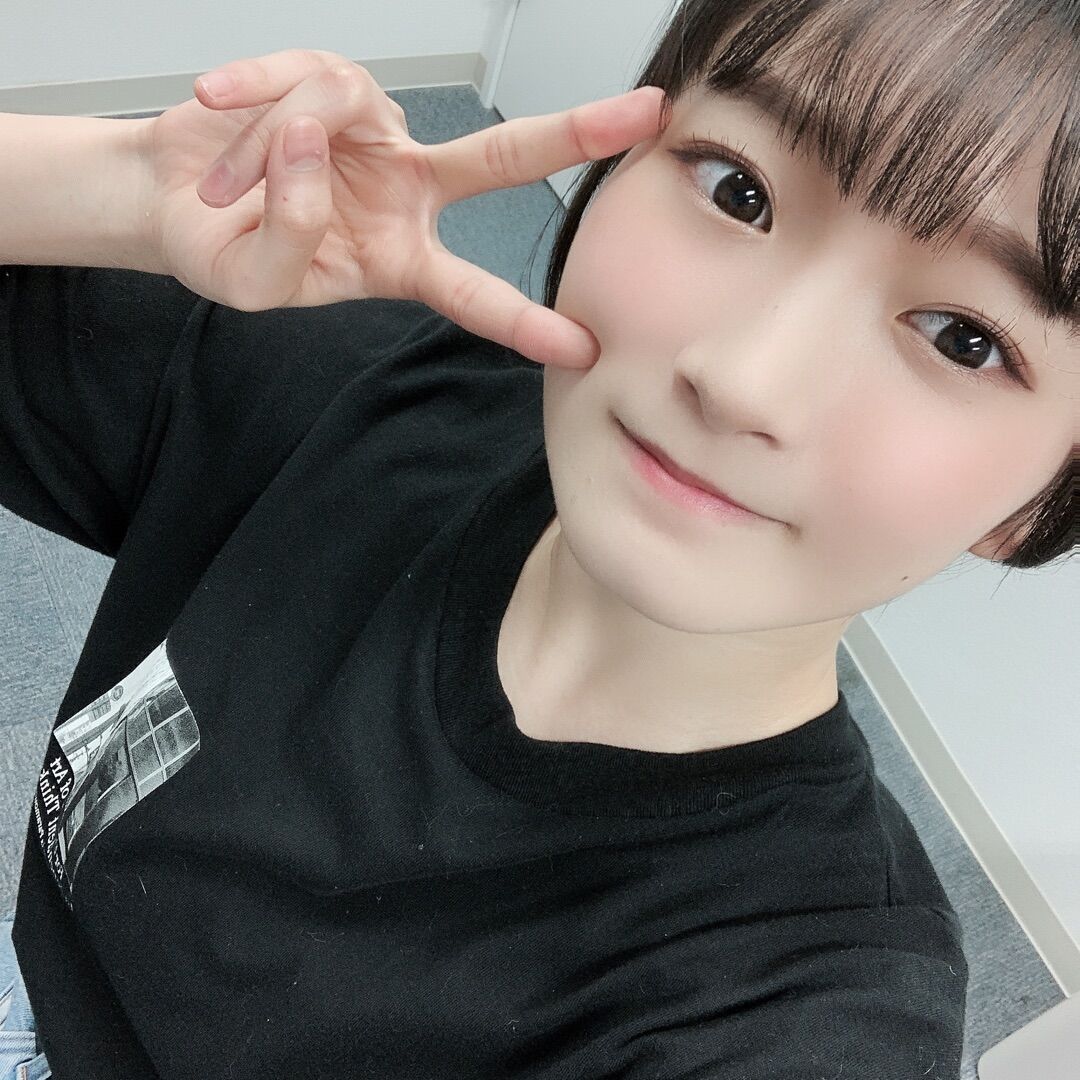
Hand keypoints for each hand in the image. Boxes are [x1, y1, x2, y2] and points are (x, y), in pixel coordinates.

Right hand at [137, 48, 663, 368]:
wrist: (172, 197)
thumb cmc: (223, 249)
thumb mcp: (254, 282)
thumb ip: (289, 233)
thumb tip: (309, 139)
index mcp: (402, 258)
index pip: (473, 293)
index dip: (523, 321)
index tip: (583, 346)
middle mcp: (406, 189)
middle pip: (498, 158)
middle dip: (571, 135)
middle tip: (643, 113)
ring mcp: (374, 129)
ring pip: (337, 113)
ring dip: (264, 155)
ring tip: (223, 188)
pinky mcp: (327, 75)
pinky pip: (296, 76)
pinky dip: (248, 101)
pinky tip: (216, 109)